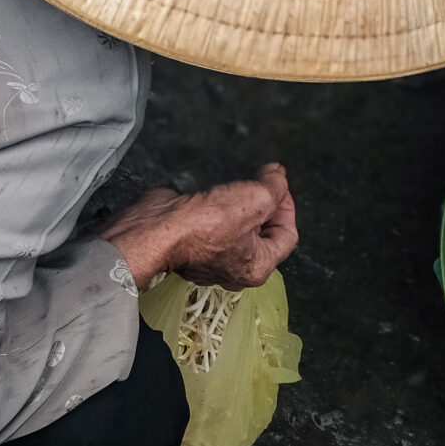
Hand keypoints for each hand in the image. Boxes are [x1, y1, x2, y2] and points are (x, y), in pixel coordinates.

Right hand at [98, 163, 297, 291]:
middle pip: (263, 233)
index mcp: (257, 269)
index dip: (287, 205)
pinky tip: (214, 195)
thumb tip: (278, 174)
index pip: (287, 235)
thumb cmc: (206, 223)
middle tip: (259, 183)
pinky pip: (215, 227)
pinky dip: (218, 209)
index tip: (276, 184)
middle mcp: (235, 270)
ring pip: (239, 229)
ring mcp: (211, 260)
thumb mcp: (256, 198)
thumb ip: (275, 185)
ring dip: (241, 206)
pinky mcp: (192, 246)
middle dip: (265, 205)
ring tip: (237, 187)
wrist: (156, 228)